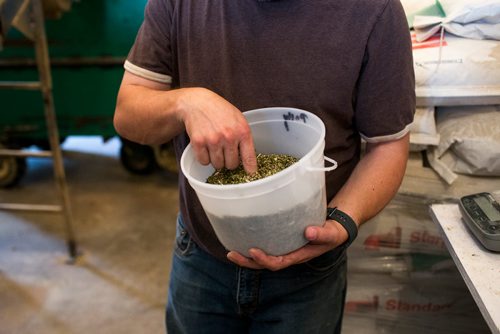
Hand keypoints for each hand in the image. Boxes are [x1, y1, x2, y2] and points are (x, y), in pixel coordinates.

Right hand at [179, 88, 256, 173]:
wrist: (197, 103)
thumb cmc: (220, 111)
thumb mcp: (239, 120)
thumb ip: (244, 138)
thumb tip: (248, 162)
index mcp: (242, 131)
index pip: (249, 158)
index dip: (250, 169)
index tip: (250, 175)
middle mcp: (229, 137)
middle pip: (232, 165)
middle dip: (229, 161)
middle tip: (225, 151)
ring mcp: (213, 140)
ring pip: (217, 165)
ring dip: (216, 160)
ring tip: (215, 147)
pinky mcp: (198, 142)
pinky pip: (204, 161)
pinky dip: (204, 157)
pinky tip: (206, 146)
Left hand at [226, 219, 348, 270]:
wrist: (334, 230)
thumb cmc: (332, 233)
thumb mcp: (331, 234)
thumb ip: (322, 234)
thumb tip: (308, 232)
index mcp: (298, 256)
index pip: (278, 263)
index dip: (264, 260)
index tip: (252, 251)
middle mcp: (288, 255)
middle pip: (264, 264)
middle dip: (247, 262)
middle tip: (231, 254)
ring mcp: (284, 250)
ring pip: (262, 258)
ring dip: (245, 256)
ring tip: (230, 251)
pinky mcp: (281, 241)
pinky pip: (265, 246)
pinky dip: (252, 244)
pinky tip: (240, 237)